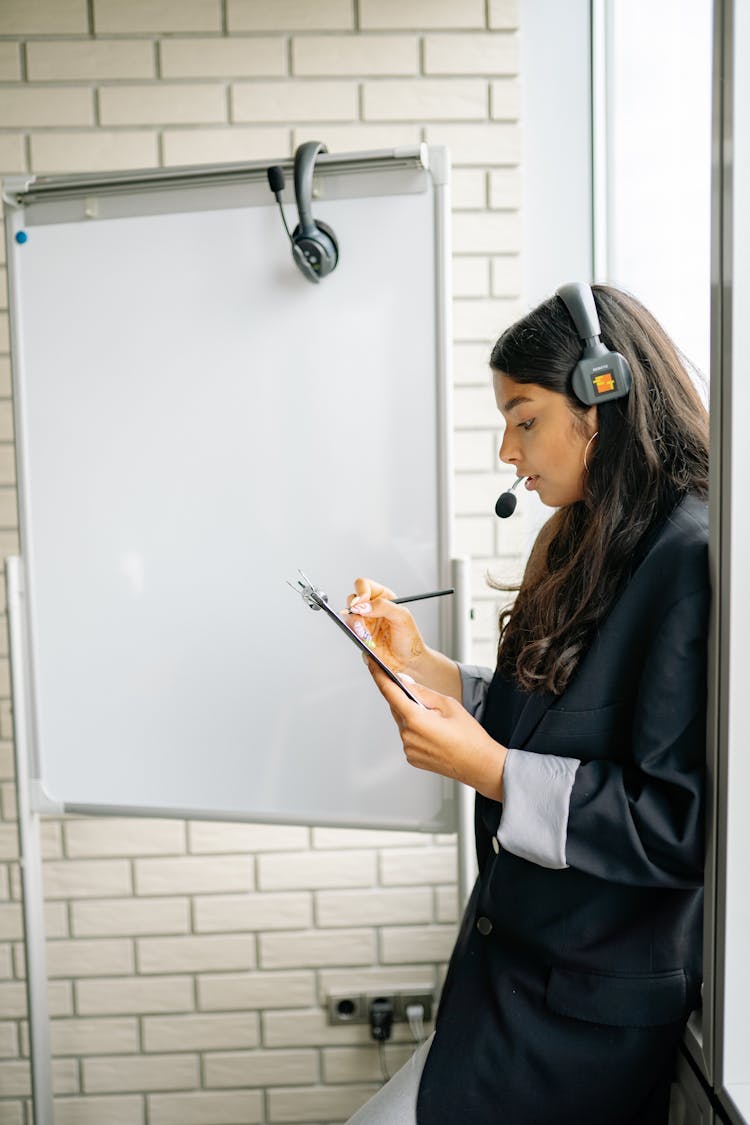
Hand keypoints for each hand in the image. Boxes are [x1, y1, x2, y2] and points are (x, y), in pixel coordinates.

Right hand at [344, 577, 426, 674]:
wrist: (407, 661)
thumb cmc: (410, 639)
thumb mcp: (402, 617)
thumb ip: (383, 606)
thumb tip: (363, 605)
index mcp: (383, 597)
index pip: (364, 585)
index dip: (360, 592)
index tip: (362, 603)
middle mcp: (371, 608)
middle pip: (351, 599)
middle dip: (354, 609)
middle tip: (362, 619)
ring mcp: (364, 622)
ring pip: (348, 616)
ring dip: (355, 624)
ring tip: (367, 633)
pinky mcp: (360, 635)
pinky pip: (350, 631)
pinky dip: (356, 635)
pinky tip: (367, 640)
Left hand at [365, 658, 506, 801]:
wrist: (480, 766)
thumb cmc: (469, 736)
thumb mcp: (448, 704)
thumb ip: (422, 692)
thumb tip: (403, 682)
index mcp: (414, 719)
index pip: (389, 692)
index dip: (378, 675)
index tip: (370, 663)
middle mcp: (407, 736)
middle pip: (396, 707)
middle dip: (404, 697)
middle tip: (423, 695)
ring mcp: (408, 749)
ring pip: (403, 722)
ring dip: (412, 715)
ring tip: (437, 719)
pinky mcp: (412, 757)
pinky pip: (409, 736)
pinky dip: (416, 729)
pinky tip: (435, 732)